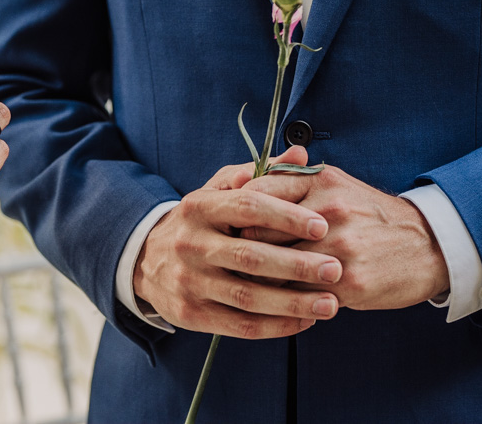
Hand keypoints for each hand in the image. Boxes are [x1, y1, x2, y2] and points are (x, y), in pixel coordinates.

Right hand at [133, 148, 342, 339]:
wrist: (146, 259)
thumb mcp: (218, 190)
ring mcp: (189, 281)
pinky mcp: (191, 314)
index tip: (322, 225)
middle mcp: (191, 243)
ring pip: (247, 297)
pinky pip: (240, 325)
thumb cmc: (199, 222)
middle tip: (335, 268)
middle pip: (249, 256)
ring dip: (293, 302)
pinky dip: (277, 326)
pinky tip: (305, 321)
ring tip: (331, 303)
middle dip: (296, 264)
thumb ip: (261, 174)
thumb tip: (301, 155)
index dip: (286, 216)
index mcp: (199, 207)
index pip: (246, 206)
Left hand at [241, 166, 449, 309]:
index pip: (256, 193)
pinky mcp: (349, 282)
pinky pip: (297, 294)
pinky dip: (282, 298)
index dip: (235, 212)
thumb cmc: (367, 214)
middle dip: (239, 247)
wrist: (427, 245)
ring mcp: (338, 247)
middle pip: (258, 231)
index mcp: (320, 180)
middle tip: (228, 258)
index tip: (227, 226)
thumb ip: (289, 180)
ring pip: (273, 267)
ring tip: (248, 281)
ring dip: (256, 277)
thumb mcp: (333, 183)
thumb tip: (239, 184)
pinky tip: (278, 298)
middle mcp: (328, 210)